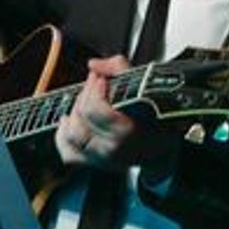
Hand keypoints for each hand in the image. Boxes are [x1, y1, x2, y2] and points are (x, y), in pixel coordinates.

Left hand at [55, 56, 177, 172]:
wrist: (164, 146)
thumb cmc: (156, 116)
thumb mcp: (146, 86)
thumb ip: (118, 68)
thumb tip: (95, 65)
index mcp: (128, 131)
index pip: (95, 109)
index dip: (94, 89)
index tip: (101, 80)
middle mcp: (113, 148)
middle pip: (81, 116)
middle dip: (86, 94)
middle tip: (96, 85)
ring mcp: (102, 159)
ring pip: (70, 133)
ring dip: (75, 112)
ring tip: (87, 102)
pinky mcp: (93, 163)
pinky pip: (67, 152)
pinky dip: (63, 136)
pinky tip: (70, 122)